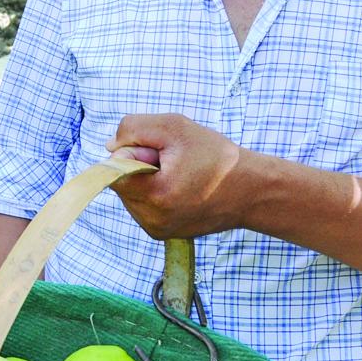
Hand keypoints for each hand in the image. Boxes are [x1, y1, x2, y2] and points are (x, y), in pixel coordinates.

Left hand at [105, 113, 253, 239]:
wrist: (251, 191)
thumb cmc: (216, 156)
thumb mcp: (174, 127)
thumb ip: (133, 129)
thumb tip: (110, 147)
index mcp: (155, 196)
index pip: (113, 171)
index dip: (131, 153)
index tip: (158, 153)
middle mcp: (152, 220)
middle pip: (120, 183)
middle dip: (138, 167)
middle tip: (173, 162)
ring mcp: (157, 230)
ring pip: (130, 194)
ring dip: (146, 180)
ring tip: (180, 176)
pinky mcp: (162, 233)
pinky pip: (142, 205)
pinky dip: (153, 193)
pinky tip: (179, 188)